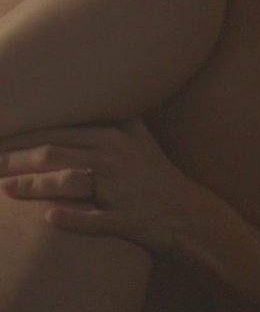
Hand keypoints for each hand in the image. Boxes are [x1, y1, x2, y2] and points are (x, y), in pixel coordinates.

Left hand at [0, 120, 218, 258]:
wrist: (189, 213)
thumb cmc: (156, 176)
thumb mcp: (140, 140)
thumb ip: (116, 117)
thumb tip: (92, 91)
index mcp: (114, 138)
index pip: (58, 132)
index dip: (22, 135)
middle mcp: (115, 159)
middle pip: (56, 153)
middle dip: (15, 158)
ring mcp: (121, 191)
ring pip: (70, 183)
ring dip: (34, 186)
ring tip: (4, 189)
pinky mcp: (128, 219)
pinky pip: (97, 220)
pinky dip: (73, 219)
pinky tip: (49, 218)